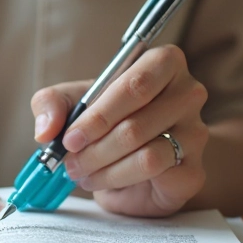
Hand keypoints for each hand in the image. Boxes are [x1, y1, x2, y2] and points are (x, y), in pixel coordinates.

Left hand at [30, 45, 208, 216]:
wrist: (134, 159)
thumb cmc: (105, 118)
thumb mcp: (70, 102)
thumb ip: (50, 104)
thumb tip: (46, 130)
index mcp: (162, 63)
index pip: (134, 85)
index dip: (98, 115)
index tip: (70, 138)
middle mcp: (188, 93)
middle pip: (136, 125)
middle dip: (94, 148)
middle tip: (69, 160)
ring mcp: (196, 132)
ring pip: (146, 154)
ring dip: (103, 167)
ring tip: (81, 172)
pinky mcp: (194, 170)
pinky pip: (155, 175)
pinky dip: (119, 179)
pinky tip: (103, 180)